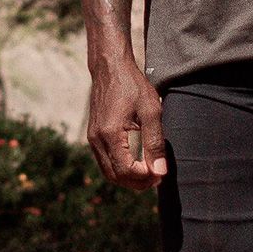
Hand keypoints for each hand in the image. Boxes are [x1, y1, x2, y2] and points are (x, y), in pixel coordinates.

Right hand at [87, 57, 168, 188]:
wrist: (110, 68)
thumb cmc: (133, 86)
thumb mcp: (151, 111)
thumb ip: (155, 143)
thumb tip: (160, 171)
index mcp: (110, 134)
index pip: (125, 170)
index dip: (144, 177)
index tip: (160, 174)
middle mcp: (97, 139)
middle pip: (114, 176)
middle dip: (136, 183)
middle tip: (156, 179)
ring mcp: (92, 138)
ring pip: (108, 172)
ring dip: (127, 178)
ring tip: (148, 174)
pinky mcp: (93, 135)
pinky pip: (104, 161)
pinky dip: (119, 169)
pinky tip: (136, 163)